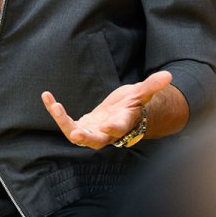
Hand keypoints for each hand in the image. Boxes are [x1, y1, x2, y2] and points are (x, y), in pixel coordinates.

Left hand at [41, 71, 171, 149]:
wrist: (123, 113)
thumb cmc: (134, 104)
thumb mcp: (142, 93)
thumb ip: (152, 86)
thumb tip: (169, 75)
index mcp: (123, 124)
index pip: (119, 129)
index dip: (114, 128)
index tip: (108, 125)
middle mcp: (106, 133)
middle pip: (95, 140)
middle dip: (85, 137)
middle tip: (76, 134)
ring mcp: (92, 132)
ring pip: (76, 133)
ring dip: (64, 122)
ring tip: (55, 107)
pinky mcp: (81, 126)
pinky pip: (65, 121)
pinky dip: (55, 110)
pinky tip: (46, 96)